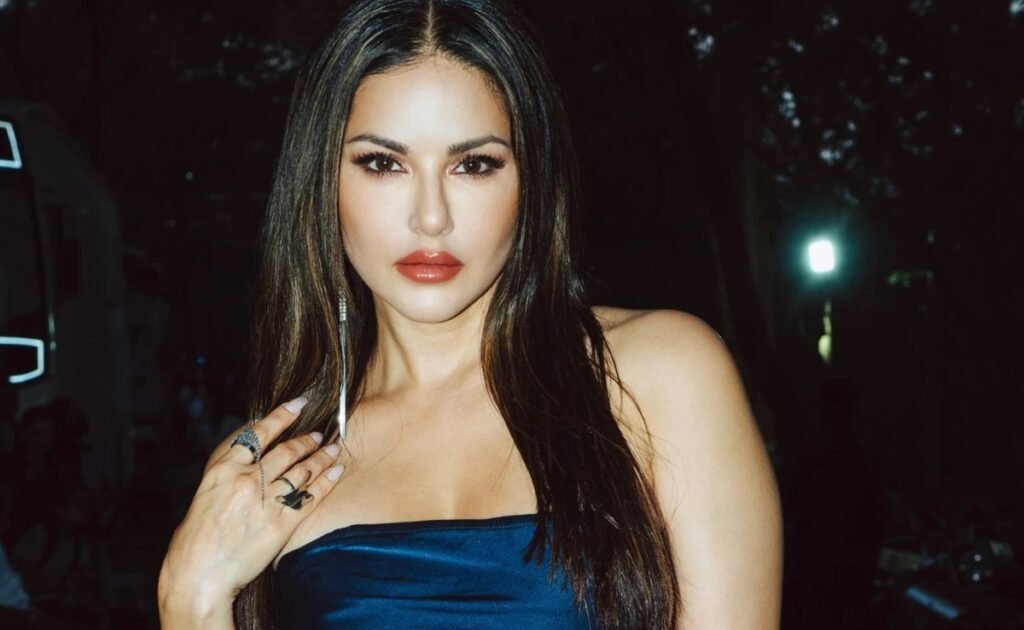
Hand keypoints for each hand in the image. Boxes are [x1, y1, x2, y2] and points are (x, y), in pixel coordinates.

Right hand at [158, 397, 343, 620]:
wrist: (199, 575)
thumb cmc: (195, 539)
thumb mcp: (204, 493)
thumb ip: (227, 469)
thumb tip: (248, 448)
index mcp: (223, 469)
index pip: (257, 433)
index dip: (281, 416)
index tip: (298, 404)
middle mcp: (246, 480)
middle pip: (285, 450)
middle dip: (306, 439)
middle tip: (319, 432)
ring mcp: (266, 501)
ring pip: (302, 470)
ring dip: (321, 456)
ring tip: (334, 448)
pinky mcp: (282, 523)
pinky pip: (311, 496)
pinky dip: (327, 481)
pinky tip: (338, 471)